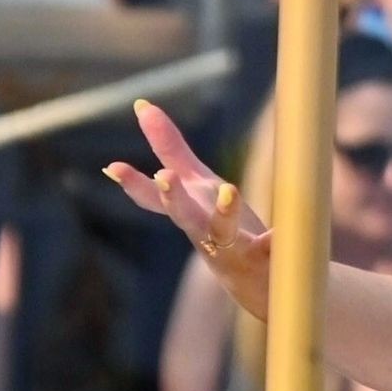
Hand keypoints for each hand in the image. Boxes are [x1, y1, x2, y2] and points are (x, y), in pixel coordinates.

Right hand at [104, 99, 271, 317]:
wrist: (261, 285)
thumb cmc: (224, 228)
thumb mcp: (199, 185)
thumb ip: (172, 149)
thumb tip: (141, 105)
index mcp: (191, 211)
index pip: (155, 199)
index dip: (134, 183)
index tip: (112, 167)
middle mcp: (205, 233)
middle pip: (184, 216)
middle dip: (173, 197)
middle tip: (165, 177)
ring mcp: (232, 250)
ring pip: (223, 232)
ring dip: (223, 211)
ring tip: (229, 188)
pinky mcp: (265, 261)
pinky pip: (272, 248)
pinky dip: (274, 238)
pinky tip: (278, 230)